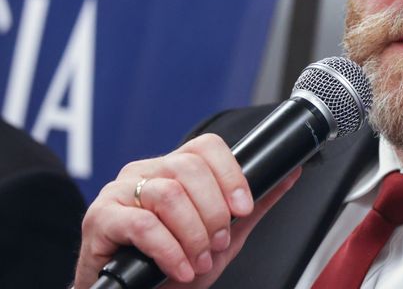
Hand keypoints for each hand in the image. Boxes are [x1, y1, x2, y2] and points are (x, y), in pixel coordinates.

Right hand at [73, 133, 301, 288]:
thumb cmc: (173, 268)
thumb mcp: (223, 237)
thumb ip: (253, 206)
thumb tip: (290, 174)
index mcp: (173, 169)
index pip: (207, 147)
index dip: (231, 175)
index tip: (242, 208)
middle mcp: (145, 172)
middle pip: (189, 169)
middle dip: (214, 212)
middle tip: (217, 243)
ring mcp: (119, 192)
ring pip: (168, 194)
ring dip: (193, 234)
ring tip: (198, 259)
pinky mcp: (100, 219)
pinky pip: (142, 225)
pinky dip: (170, 250)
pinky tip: (180, 267)